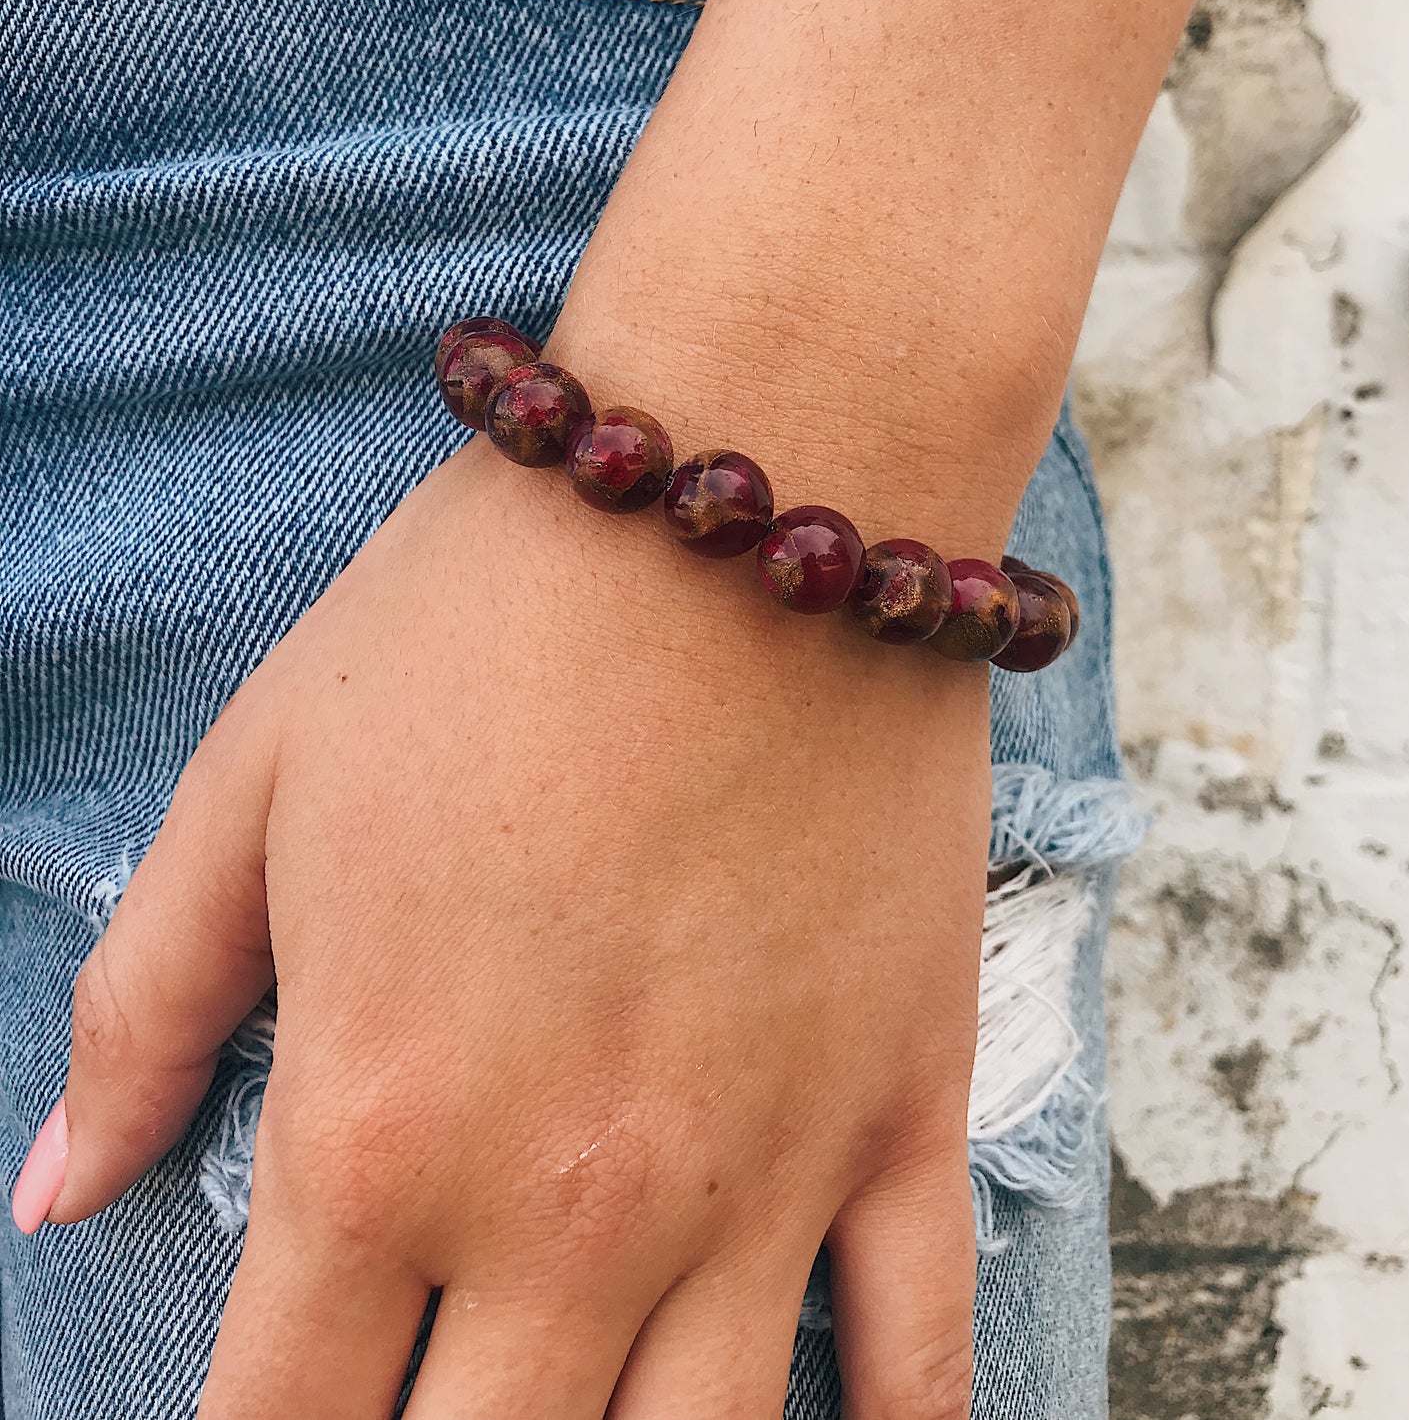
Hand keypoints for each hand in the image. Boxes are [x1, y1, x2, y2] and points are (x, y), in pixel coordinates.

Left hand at [45, 432, 989, 1417]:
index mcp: (380, 1130)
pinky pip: (922, 1354)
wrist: (743, 480)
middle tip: (423, 1405)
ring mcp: (761, 1173)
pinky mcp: (903, 1103)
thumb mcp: (258, 783)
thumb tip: (54, 1192)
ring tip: (580, 1415)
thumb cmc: (485, 618)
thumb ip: (144, 1009)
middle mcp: (569, 1205)